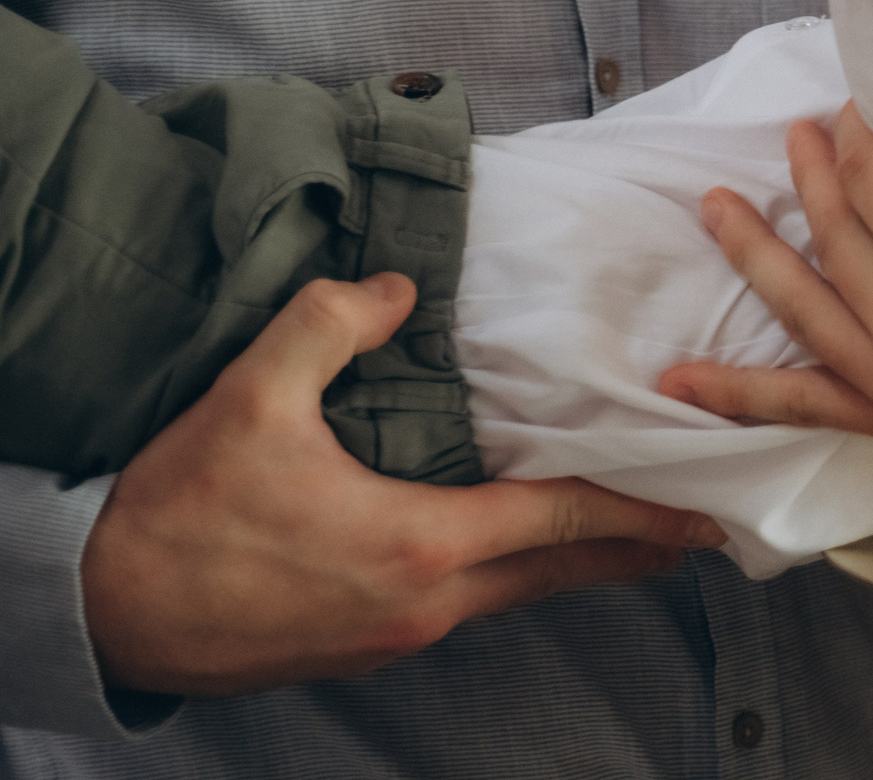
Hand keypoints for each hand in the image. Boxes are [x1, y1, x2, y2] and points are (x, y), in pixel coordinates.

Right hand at [82, 274, 721, 696]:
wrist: (106, 612)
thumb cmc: (180, 514)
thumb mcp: (251, 398)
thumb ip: (330, 326)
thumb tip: (395, 285)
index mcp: (420, 546)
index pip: (562, 521)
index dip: (640, 510)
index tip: (706, 508)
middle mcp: (427, 604)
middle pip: (560, 572)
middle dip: (634, 548)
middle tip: (700, 527)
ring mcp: (397, 634)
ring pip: (518, 595)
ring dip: (576, 564)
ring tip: (630, 537)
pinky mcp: (367, 647)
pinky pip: (470, 607)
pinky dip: (517, 579)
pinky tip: (520, 555)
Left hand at [661, 41, 872, 479]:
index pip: (872, 173)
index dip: (860, 129)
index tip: (866, 103)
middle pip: (832, 230)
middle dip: (812, 172)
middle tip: (803, 132)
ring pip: (800, 306)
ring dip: (750, 252)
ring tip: (718, 206)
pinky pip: (803, 408)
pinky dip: (734, 396)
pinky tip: (675, 382)